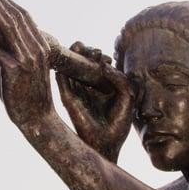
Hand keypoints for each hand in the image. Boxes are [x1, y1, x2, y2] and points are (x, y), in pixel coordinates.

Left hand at [0, 0, 53, 125]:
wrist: (36, 119)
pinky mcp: (15, 69)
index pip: (23, 16)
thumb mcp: (13, 68)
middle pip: (15, 16)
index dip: (5, 2)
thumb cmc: (23, 93)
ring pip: (7, 26)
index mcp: (41, 46)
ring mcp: (28, 58)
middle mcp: (37, 49)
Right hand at [55, 42, 133, 160]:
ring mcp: (77, 92)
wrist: (106, 144)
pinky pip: (62, 80)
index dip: (98, 57)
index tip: (105, 57)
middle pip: (82, 64)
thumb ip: (119, 78)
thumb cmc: (118, 123)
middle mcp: (88, 87)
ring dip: (73, 56)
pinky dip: (62, 68)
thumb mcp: (126, 96)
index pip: (96, 66)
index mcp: (102, 87)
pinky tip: (65, 58)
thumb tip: (104, 64)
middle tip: (91, 49)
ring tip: (78, 45)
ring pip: (71, 68)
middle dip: (85, 52)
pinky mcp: (67, 98)